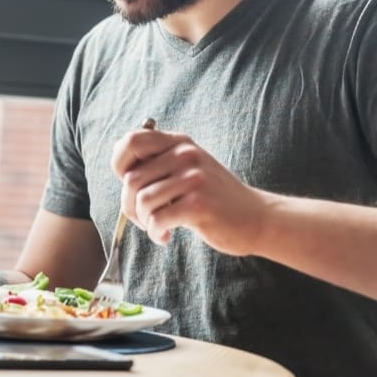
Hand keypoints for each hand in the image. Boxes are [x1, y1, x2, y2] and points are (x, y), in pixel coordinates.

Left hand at [111, 128, 269, 253]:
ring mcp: (193, 178)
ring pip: (141, 201)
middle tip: (145, 219)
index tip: (130, 186)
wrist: (257, 218)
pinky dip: (155, 233)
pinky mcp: (198, 204)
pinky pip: (157, 219)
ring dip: (144, 222)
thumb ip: (161, 162)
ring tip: (158, 227)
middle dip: (130, 206)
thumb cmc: (216, 198)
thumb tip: (120, 165)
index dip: (120, 164)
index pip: (131, 141)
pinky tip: (166, 236)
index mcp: (180, 143)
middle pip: (131, 179)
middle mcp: (185, 154)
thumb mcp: (190, 168)